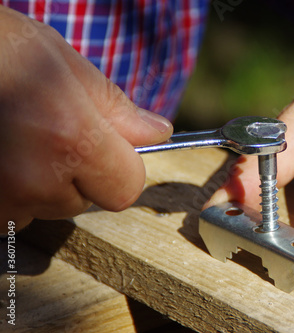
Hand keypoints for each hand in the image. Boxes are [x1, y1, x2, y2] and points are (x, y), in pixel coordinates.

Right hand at [0, 6, 172, 232]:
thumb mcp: (65, 66)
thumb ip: (117, 109)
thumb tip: (158, 134)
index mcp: (71, 140)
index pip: (126, 189)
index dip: (122, 169)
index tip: (111, 151)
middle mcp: (36, 179)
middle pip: (84, 201)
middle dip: (78, 175)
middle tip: (50, 135)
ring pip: (45, 210)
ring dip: (41, 186)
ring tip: (16, 142)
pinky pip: (9, 216)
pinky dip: (10, 194)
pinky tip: (1, 158)